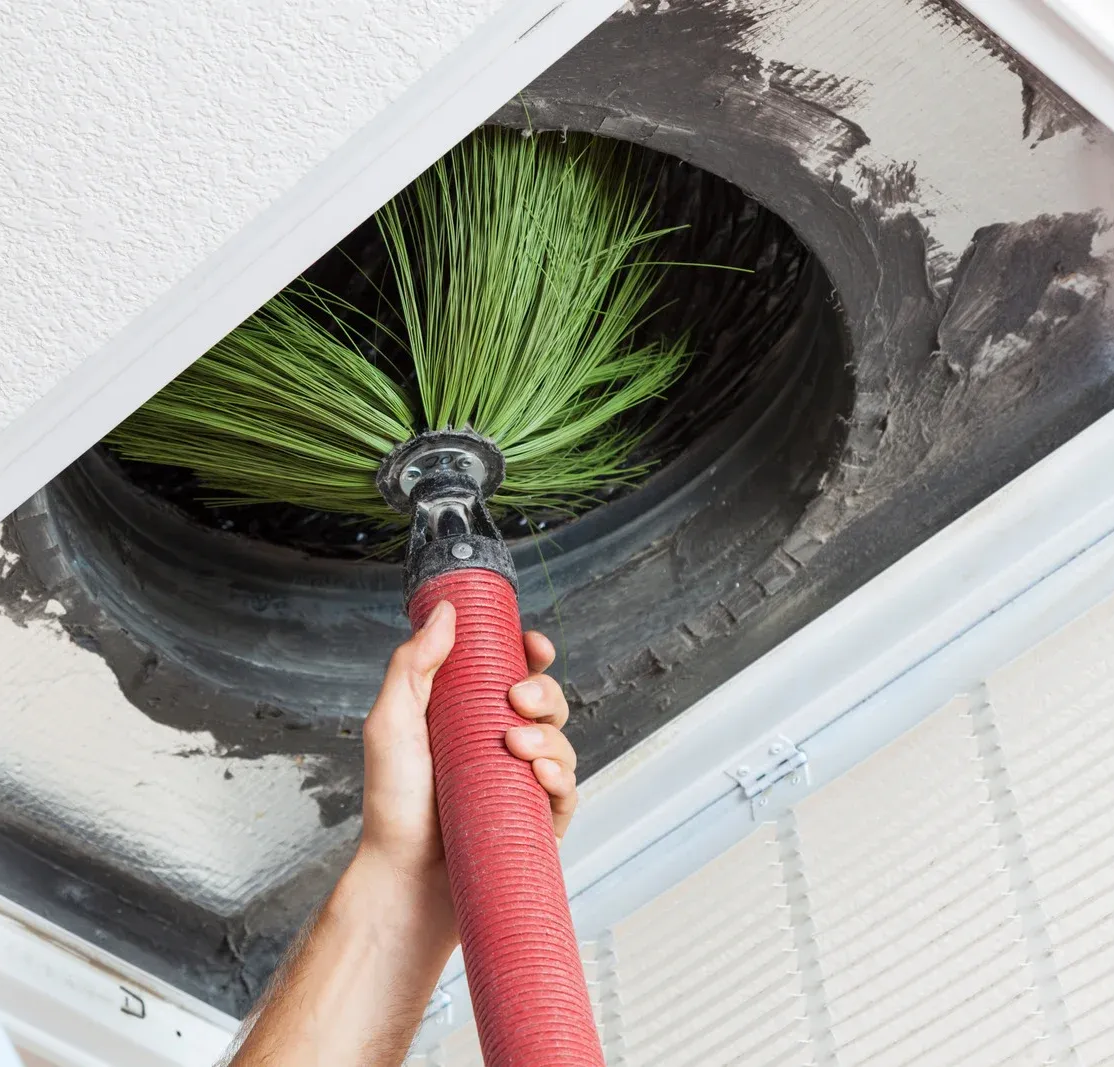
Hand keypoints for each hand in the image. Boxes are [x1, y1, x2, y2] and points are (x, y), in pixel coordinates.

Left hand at [358, 600, 577, 943]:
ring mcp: (521, 782)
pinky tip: (540, 775)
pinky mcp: (538, 820)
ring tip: (517, 745)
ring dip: (550, 733)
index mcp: (469, 715)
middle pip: (546, 700)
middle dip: (544, 690)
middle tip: (518, 699)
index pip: (512, 671)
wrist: (403, 879)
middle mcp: (499, 744)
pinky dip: (561, 776)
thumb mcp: (391, 723)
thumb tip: (447, 611)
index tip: (533, 645)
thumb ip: (413, 664)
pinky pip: (568, 791)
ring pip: (562, 741)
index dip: (531, 653)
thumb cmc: (392, 805)